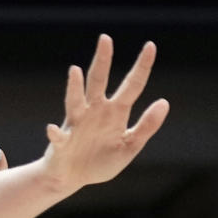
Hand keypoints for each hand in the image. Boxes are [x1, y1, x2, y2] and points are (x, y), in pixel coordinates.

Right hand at [41, 33, 168, 191]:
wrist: (72, 178)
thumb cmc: (101, 161)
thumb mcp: (129, 146)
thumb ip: (146, 126)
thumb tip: (164, 102)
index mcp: (116, 112)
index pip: (131, 85)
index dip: (141, 67)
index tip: (150, 46)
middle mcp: (95, 111)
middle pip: (99, 81)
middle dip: (102, 61)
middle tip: (106, 39)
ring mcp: (77, 123)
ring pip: (76, 100)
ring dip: (75, 87)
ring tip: (75, 71)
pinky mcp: (62, 141)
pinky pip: (58, 136)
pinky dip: (55, 133)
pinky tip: (53, 129)